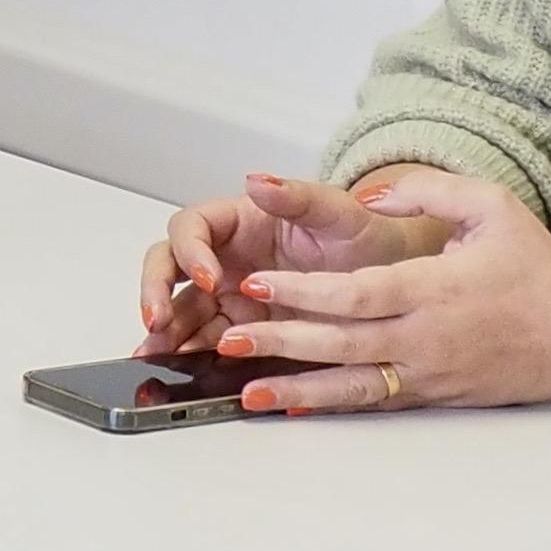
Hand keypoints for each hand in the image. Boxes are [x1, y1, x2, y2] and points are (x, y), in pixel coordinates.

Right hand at [139, 171, 446, 354]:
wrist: (393, 284)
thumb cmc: (366, 239)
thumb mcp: (340, 214)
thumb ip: (297, 197)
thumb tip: (257, 181)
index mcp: (240, 220)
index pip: (192, 227)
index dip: (189, 251)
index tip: (208, 277)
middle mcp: (226, 255)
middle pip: (169, 264)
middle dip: (156, 291)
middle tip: (158, 320)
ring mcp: (230, 293)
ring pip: (180, 306)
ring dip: (164, 330)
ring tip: (157, 355)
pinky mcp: (241, 327)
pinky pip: (205, 339)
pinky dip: (188, 354)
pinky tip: (181, 369)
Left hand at [208, 168, 550, 414]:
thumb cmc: (538, 268)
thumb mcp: (492, 205)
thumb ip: (427, 190)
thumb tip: (370, 190)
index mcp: (435, 288)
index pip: (357, 293)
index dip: (303, 291)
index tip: (256, 282)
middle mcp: (427, 337)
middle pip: (342, 342)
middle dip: (280, 341)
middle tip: (229, 336)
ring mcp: (429, 372)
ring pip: (352, 384)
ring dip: (296, 387)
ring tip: (245, 392)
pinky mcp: (433, 394)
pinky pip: (375, 401)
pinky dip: (332, 406)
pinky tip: (293, 407)